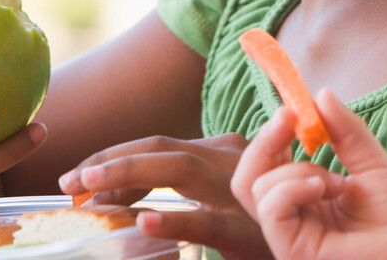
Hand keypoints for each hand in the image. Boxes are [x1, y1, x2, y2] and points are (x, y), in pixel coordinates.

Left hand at [58, 133, 268, 259]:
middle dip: (111, 161)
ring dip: (129, 172)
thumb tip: (135, 205)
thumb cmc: (269, 221)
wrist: (318, 240)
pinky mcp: (247, 227)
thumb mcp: (228, 195)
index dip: (116, 157)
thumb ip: (190, 191)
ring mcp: (240, 189)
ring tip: (88, 189)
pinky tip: (145, 223)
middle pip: (163, 149)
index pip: (161, 145)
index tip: (79, 179)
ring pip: (180, 168)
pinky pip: (207, 220)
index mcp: (222, 152)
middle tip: (69, 184)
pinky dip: (174, 218)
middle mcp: (229, 160)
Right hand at [231, 88, 386, 259]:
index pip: (268, 167)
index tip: (292, 108)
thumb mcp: (372, 164)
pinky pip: (272, 209)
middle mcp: (293, 221)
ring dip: (295, 169)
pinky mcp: (296, 253)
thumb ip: (346, 132)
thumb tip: (321, 93)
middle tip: (290, 116)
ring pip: (255, 189)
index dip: (273, 134)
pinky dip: (293, 186)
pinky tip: (325, 187)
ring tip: (336, 180)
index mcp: (306, 201)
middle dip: (265, 139)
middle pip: (248, 177)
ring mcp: (291, 239)